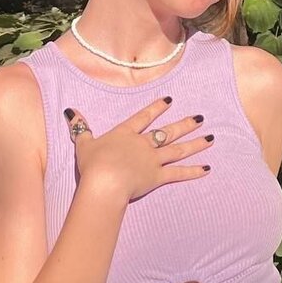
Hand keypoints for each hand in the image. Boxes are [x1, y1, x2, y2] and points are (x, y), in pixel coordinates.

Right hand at [63, 97, 211, 201]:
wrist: (105, 182)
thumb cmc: (93, 164)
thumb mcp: (83, 143)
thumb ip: (80, 127)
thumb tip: (70, 111)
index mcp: (126, 133)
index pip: (143, 117)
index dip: (156, 108)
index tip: (170, 100)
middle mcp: (143, 143)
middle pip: (167, 131)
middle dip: (185, 124)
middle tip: (200, 118)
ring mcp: (152, 159)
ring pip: (178, 149)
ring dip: (195, 144)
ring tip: (211, 138)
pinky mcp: (158, 177)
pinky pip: (179, 173)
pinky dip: (193, 171)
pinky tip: (207, 168)